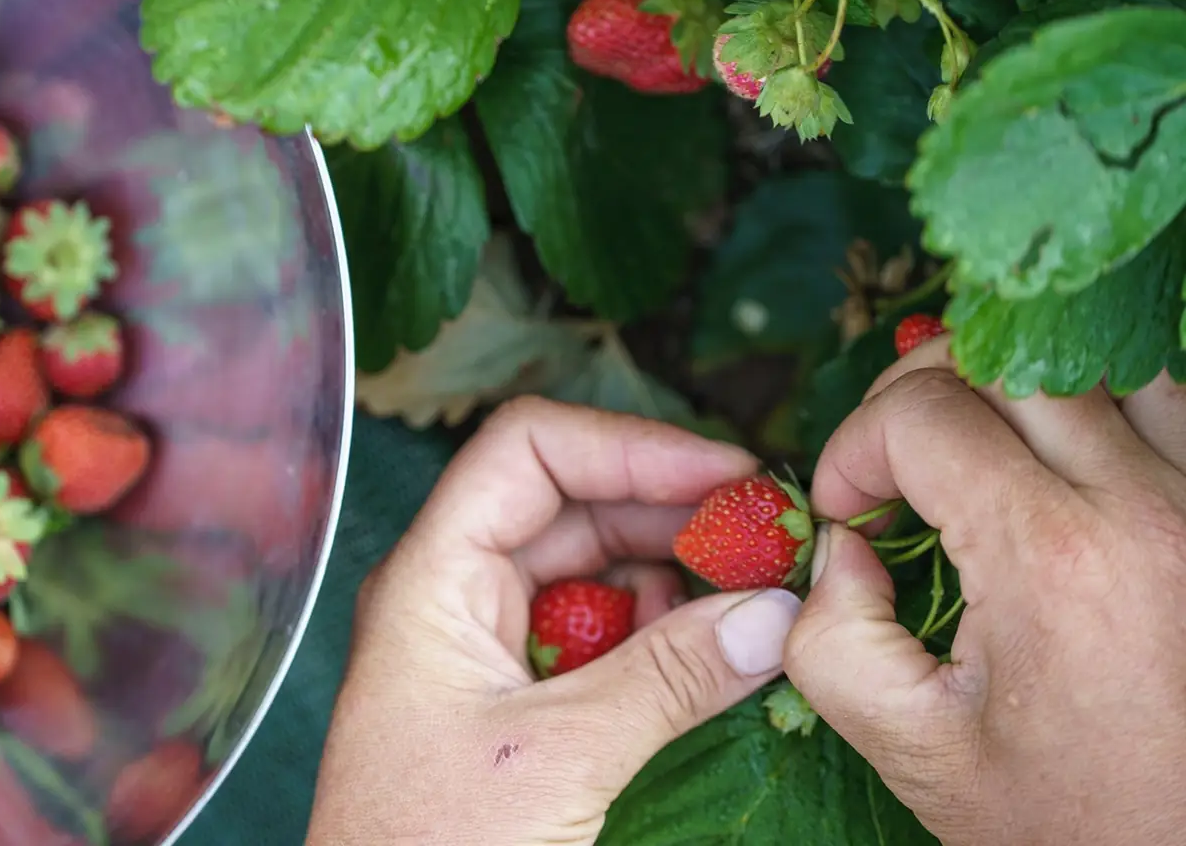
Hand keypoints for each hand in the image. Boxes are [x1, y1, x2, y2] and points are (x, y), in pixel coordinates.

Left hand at [305, 397, 803, 845]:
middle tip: (772, 541)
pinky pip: (603, 642)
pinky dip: (664, 638)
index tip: (726, 476)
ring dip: (679, 577)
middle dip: (674, 512)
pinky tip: (719, 654)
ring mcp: (491, 651)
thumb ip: (668, 677)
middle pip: (574, 506)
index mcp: (433, 578)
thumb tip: (770, 611)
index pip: (528, 452)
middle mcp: (459, 597)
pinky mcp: (524, 707)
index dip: (630, 447)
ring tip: (760, 596)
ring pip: (597, 573)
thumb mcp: (558, 758)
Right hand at [785, 340, 1185, 844]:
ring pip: (1101, 361)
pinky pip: (1178, 405)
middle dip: (918, 394)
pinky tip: (1066, 462)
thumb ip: (832, 638)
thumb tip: (841, 550)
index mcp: (1052, 559)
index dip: (853, 447)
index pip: (921, 415)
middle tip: (895, 463)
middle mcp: (1146, 509)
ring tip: (981, 451)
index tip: (845, 510)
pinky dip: (1109, 406)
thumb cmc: (1070, 822)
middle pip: (1003, 361)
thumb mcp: (915, 749)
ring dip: (1019, 389)